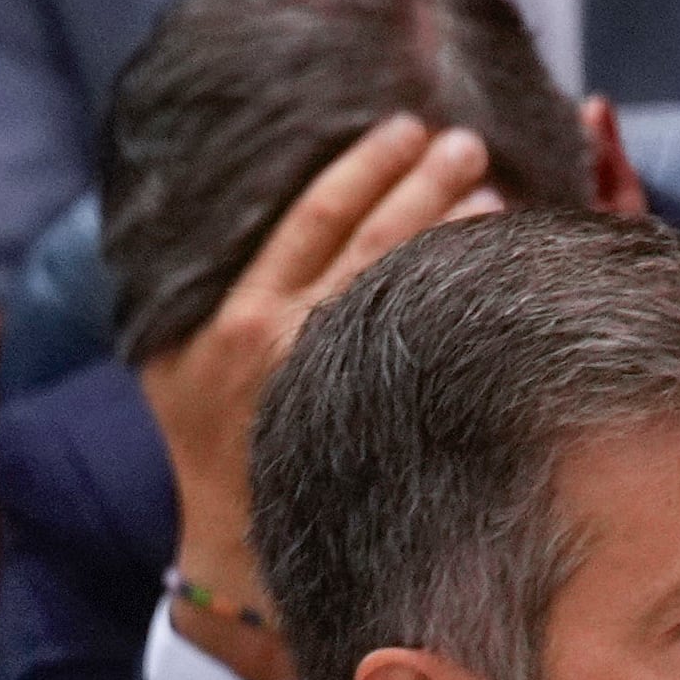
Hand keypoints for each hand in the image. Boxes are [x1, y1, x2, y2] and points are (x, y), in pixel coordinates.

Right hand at [137, 117, 497, 679]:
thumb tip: (242, 205)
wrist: (233, 552)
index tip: (403, 128)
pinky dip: (466, 302)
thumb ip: (209, 289)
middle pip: (370, 241)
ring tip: (499, 195)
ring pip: (408, 290)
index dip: (362, 166)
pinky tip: (502, 277)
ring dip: (456, 235)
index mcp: (235, 317)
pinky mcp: (376, 421)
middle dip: (423, 182)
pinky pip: (435, 347)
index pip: (311, 218)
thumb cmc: (210, 440)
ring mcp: (337, 386)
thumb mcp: (177, 358)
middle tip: (468, 141)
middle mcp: (285, 346)